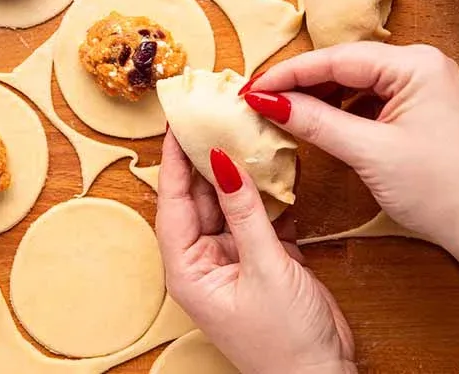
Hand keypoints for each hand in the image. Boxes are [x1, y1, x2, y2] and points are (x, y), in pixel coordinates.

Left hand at [156, 132, 356, 373]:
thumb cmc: (285, 343)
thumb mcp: (265, 269)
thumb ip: (245, 212)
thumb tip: (224, 163)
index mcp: (188, 269)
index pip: (173, 202)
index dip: (175, 160)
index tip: (179, 122)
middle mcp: (206, 261)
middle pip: (200, 197)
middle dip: (208, 157)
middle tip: (215, 113)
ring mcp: (235, 259)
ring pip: (232, 202)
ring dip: (240, 171)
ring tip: (244, 128)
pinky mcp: (264, 259)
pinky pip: (259, 216)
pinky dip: (268, 193)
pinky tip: (276, 164)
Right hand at [241, 43, 458, 243]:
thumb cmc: (436, 189)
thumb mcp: (369, 153)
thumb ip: (316, 122)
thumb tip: (269, 102)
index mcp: (416, 64)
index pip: (337, 59)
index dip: (289, 74)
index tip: (251, 88)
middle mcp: (421, 63)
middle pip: (345, 64)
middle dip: (300, 82)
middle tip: (257, 97)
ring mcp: (422, 83)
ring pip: (355, 81)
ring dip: (318, 95)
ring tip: (278, 109)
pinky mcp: (419, 105)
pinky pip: (369, 97)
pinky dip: (340, 108)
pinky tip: (315, 120)